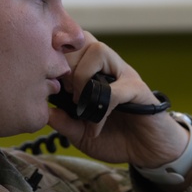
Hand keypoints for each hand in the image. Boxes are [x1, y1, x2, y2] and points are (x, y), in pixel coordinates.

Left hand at [47, 33, 189, 167]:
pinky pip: (117, 87)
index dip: (54, 56)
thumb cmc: (115, 138)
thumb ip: (63, 122)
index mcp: (91, 71)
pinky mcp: (138, 89)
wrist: (147, 151)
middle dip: (65, 64)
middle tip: (65, 93)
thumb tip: (43, 110)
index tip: (47, 83)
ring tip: (80, 102)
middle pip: (81, 39)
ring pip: (98, 50)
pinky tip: (97, 124)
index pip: (69, 44)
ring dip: (82, 75)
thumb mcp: (80, 134)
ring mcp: (124, 74)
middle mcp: (108, 67)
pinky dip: (102, 105)